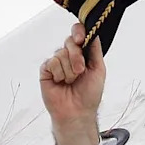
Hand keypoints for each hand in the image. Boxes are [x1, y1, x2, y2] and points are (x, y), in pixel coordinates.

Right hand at [39, 23, 105, 144]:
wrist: (77, 111)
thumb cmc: (89, 94)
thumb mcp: (99, 69)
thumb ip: (95, 50)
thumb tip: (94, 33)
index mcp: (82, 54)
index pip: (78, 34)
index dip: (79, 32)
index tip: (81, 39)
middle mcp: (69, 56)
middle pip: (70, 41)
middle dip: (77, 57)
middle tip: (80, 71)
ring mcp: (57, 62)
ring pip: (60, 53)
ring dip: (69, 70)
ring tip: (71, 82)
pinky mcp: (46, 70)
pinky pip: (51, 63)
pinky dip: (59, 73)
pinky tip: (60, 82)